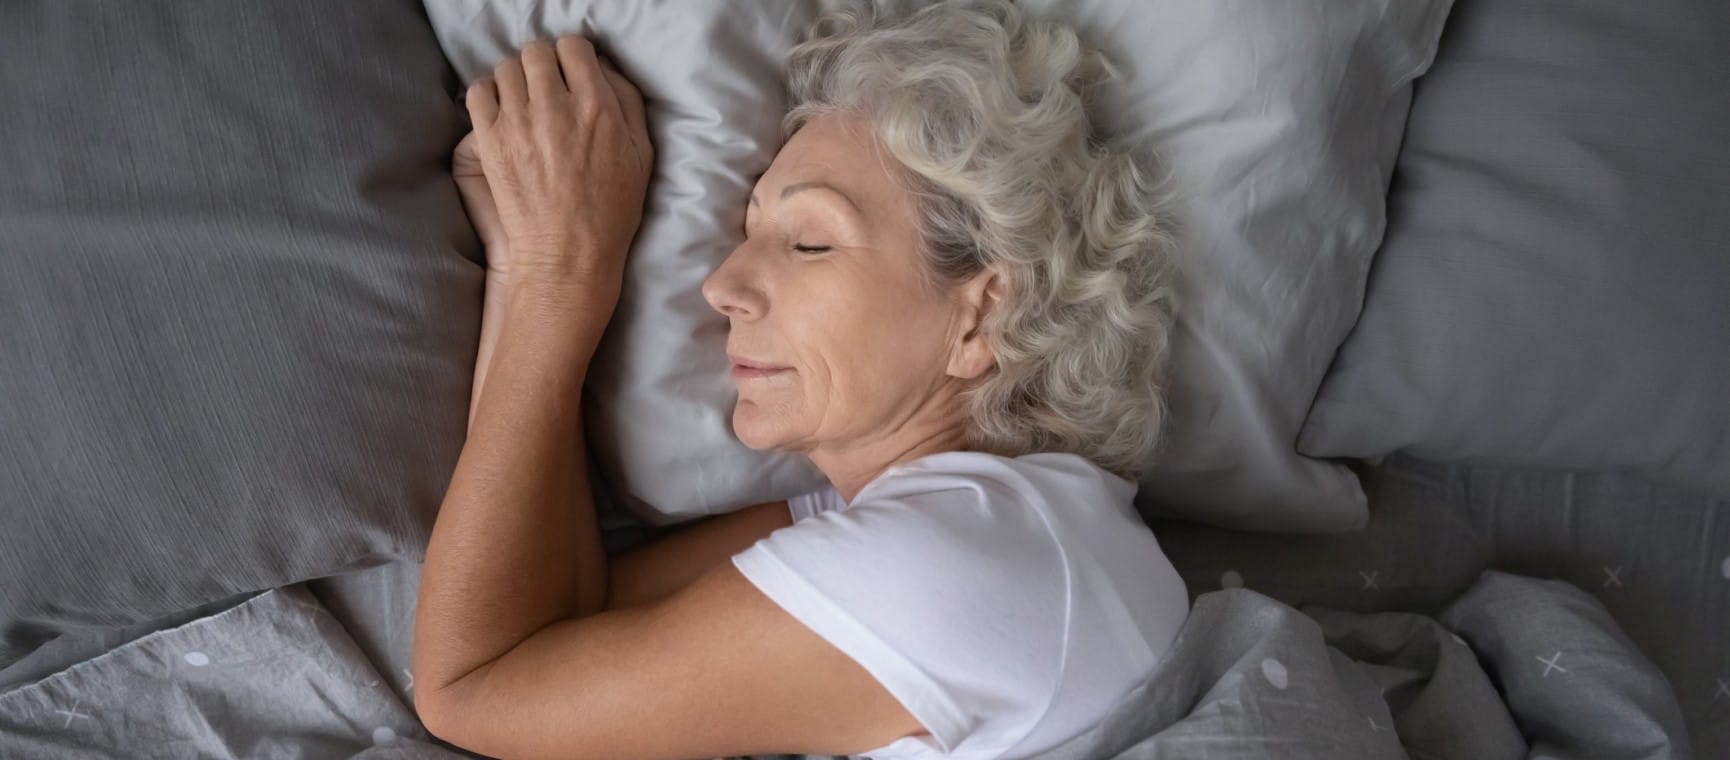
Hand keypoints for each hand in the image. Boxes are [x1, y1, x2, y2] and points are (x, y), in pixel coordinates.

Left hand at [463, 36, 652, 297]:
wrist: (567, 256)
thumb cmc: (610, 210)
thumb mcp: (641, 153)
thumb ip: (626, 101)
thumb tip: (602, 66)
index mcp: (597, 107)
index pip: (573, 47)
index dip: (572, 56)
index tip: (571, 72)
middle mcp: (556, 108)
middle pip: (536, 52)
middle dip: (542, 64)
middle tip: (546, 87)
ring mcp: (518, 124)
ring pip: (506, 68)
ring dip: (515, 80)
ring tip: (522, 102)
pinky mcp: (489, 142)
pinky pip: (478, 92)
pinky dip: (487, 94)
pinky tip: (500, 113)